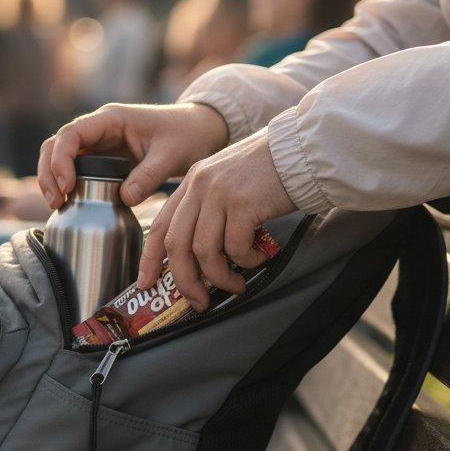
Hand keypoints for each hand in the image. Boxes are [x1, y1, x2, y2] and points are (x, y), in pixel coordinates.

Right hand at [38, 103, 227, 208]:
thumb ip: (149, 175)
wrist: (199, 132)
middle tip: (56, 202)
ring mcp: (98, 143)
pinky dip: (66, 184)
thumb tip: (123, 198)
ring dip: (53, 179)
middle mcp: (99, 128)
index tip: (68, 187)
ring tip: (58, 206)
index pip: (71, 134)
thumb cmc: (187, 135)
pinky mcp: (103, 158)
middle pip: (56, 144)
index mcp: (111, 119)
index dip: (61, 159)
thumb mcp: (172, 155)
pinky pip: (75, 168)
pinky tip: (69, 204)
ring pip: (60, 156)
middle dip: (49, 172)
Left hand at [139, 128, 295, 306]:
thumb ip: (207, 209)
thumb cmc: (270, 172)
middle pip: (177, 245)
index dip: (149, 259)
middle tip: (198, 300)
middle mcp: (200, 185)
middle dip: (185, 280)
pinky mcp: (243, 202)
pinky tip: (260, 256)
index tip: (146, 282)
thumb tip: (198, 256)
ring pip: (204, 252)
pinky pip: (236, 248)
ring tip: (236, 283)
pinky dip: (247, 261)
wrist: (304, 150)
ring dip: (220, 277)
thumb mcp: (226, 181)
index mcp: (191, 181)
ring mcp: (220, 193)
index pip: (160, 225)